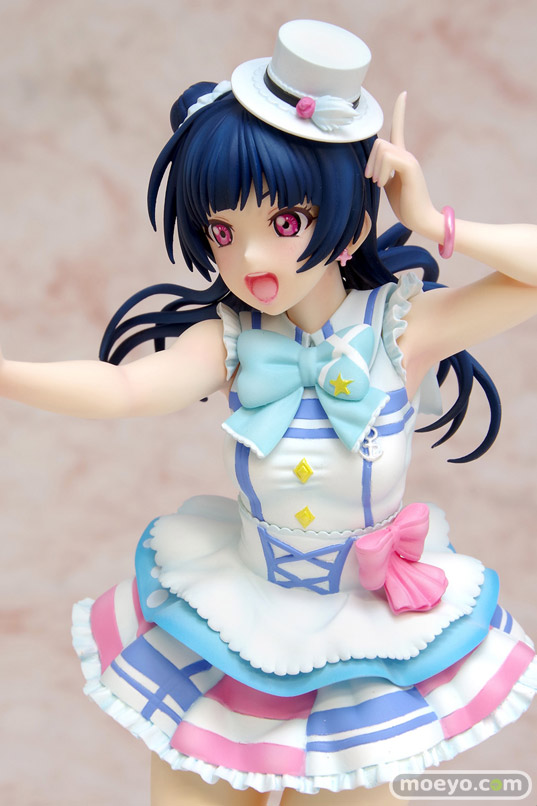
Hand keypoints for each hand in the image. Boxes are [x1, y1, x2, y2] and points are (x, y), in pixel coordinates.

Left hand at [365, 92, 441, 238]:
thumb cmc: (405, 204)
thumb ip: (382, 171)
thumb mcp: (389, 185)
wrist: (420, 219)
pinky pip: (389, 158)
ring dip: (375, 168)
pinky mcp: (410, 167)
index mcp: (402, 157)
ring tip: (379, 183)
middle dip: (370, 159)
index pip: (399, 128)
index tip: (404, 94)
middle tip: (371, 178)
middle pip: (379, 142)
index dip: (400, 111)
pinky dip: (381, 172)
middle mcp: (407, 154)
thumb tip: (370, 167)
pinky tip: (384, 184)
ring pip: (382, 149)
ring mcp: (410, 160)